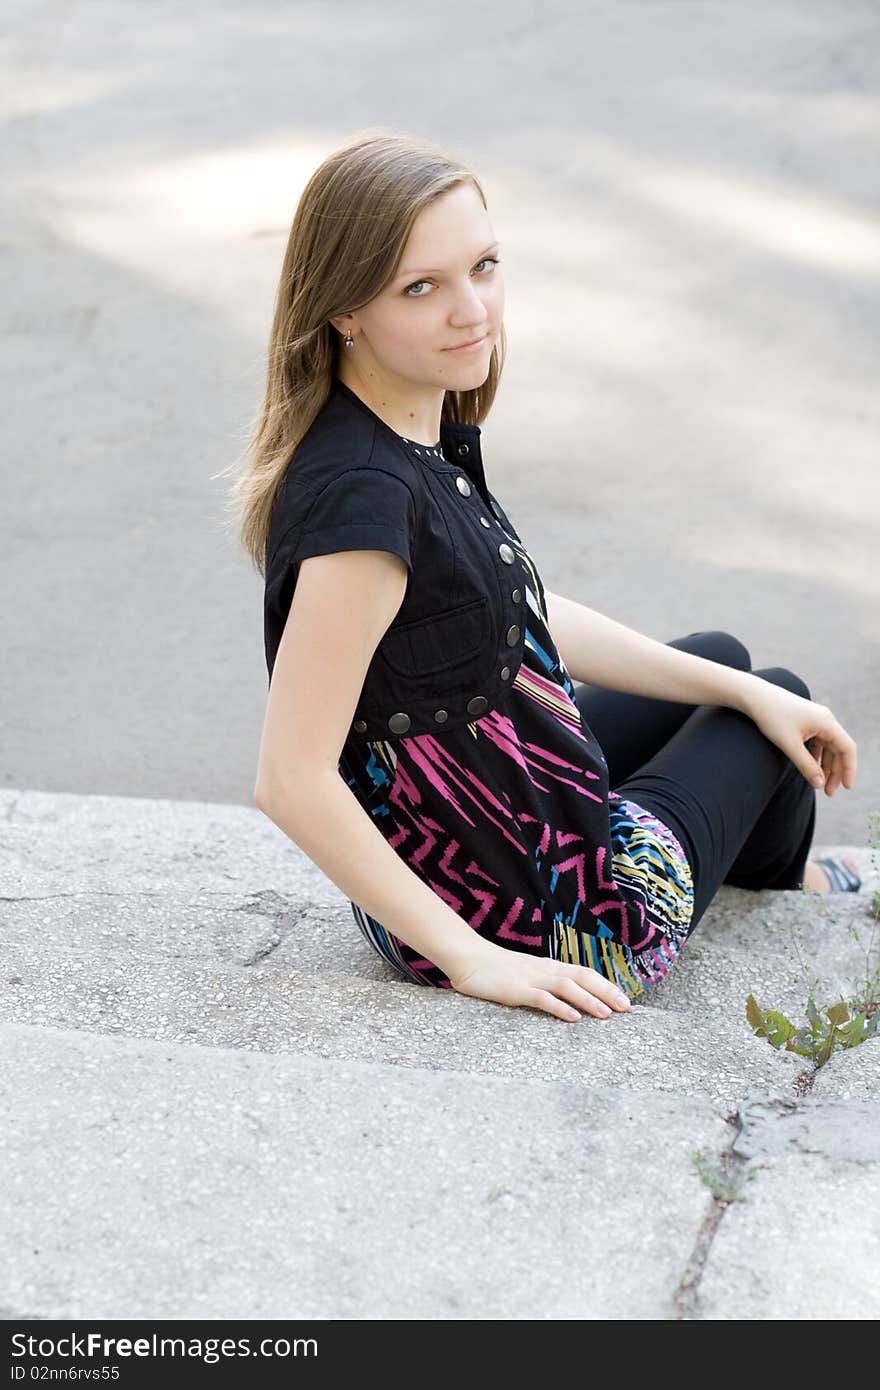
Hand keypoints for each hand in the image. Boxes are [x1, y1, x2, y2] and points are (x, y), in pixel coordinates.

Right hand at [446, 939, 632, 1022]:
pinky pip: (541, 999)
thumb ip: (542, 983)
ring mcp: (530, 979)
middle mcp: (544, 970)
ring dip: (589, 1000)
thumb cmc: (493, 968)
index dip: (605, 985)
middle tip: (626, 1008)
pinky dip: (559, 1008)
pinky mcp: (515, 990)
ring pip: (566, 987)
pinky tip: (573, 1018)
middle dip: (605, 991)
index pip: (583, 973)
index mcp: (548, 966)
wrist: (466, 956)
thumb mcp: (524, 973)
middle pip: (581, 977)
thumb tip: (564, 997)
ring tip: (607, 1014)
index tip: (623, 999)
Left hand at [743, 681, 856, 795]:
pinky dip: (816, 756)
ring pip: (827, 747)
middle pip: (838, 749)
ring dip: (825, 766)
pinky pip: (817, 742)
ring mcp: (816, 719)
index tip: (846, 787)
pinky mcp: (806, 721)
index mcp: (826, 722)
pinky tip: (810, 768)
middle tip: (828, 792)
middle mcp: (825, 719)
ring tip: (819, 784)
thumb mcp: (789, 745)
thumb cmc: (771, 718)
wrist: (754, 696)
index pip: (847, 748)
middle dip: (835, 772)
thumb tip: (819, 784)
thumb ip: (806, 765)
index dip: (849, 769)